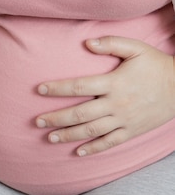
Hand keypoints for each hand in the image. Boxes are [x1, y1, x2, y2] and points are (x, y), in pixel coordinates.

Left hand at [36, 36, 174, 155]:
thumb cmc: (156, 65)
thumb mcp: (137, 48)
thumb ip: (111, 44)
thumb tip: (87, 42)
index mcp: (114, 83)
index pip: (79, 86)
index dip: (57, 88)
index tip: (39, 90)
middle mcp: (116, 104)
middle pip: (79, 113)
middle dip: (56, 118)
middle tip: (37, 122)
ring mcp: (124, 120)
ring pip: (91, 131)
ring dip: (68, 135)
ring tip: (49, 138)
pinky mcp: (132, 131)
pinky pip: (110, 142)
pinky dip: (93, 148)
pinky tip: (78, 152)